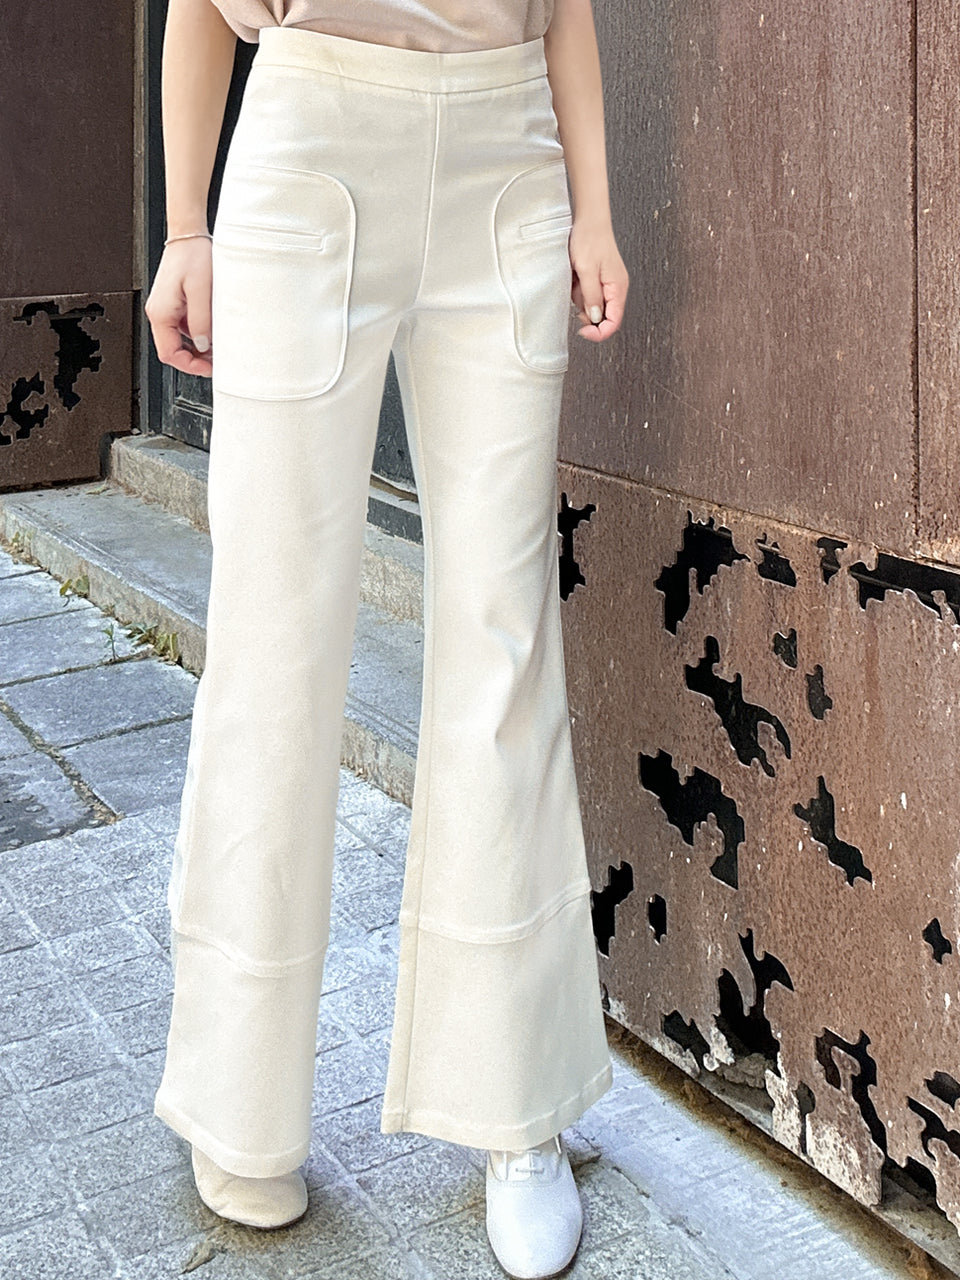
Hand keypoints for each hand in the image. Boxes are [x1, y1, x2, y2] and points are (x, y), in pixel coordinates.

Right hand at [143, 238, 213, 376]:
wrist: (189, 236)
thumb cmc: (192, 256)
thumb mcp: (201, 291)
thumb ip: (201, 321)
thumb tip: (203, 345)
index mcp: (160, 313)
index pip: (169, 354)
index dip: (190, 366)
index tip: (210, 368)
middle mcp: (159, 313)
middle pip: (173, 351)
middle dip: (196, 359)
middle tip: (218, 359)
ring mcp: (166, 310)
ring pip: (181, 341)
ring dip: (199, 347)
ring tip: (219, 343)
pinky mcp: (175, 305)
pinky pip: (185, 328)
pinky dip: (199, 333)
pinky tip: (214, 329)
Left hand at [568, 218, 628, 343]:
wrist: (589, 220)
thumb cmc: (590, 239)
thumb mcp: (587, 270)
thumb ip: (591, 296)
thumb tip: (594, 319)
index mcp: (618, 288)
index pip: (614, 322)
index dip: (599, 332)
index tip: (584, 332)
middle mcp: (616, 288)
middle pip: (603, 317)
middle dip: (587, 312)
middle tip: (577, 296)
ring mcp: (608, 284)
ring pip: (593, 306)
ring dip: (581, 299)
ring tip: (577, 280)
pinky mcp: (599, 280)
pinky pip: (588, 295)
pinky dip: (580, 291)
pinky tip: (577, 277)